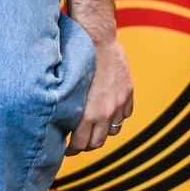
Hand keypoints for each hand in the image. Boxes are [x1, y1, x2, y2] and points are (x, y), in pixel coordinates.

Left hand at [68, 35, 133, 153]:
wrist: (97, 40)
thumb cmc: (76, 62)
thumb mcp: (68, 90)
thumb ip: (70, 110)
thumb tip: (61, 124)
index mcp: (88, 114)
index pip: (82, 144)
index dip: (73, 150)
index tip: (68, 149)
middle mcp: (106, 112)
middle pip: (98, 142)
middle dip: (87, 145)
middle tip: (78, 142)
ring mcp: (119, 103)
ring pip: (113, 131)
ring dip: (103, 131)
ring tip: (93, 128)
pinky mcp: (128, 93)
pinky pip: (125, 114)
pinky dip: (117, 116)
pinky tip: (108, 111)